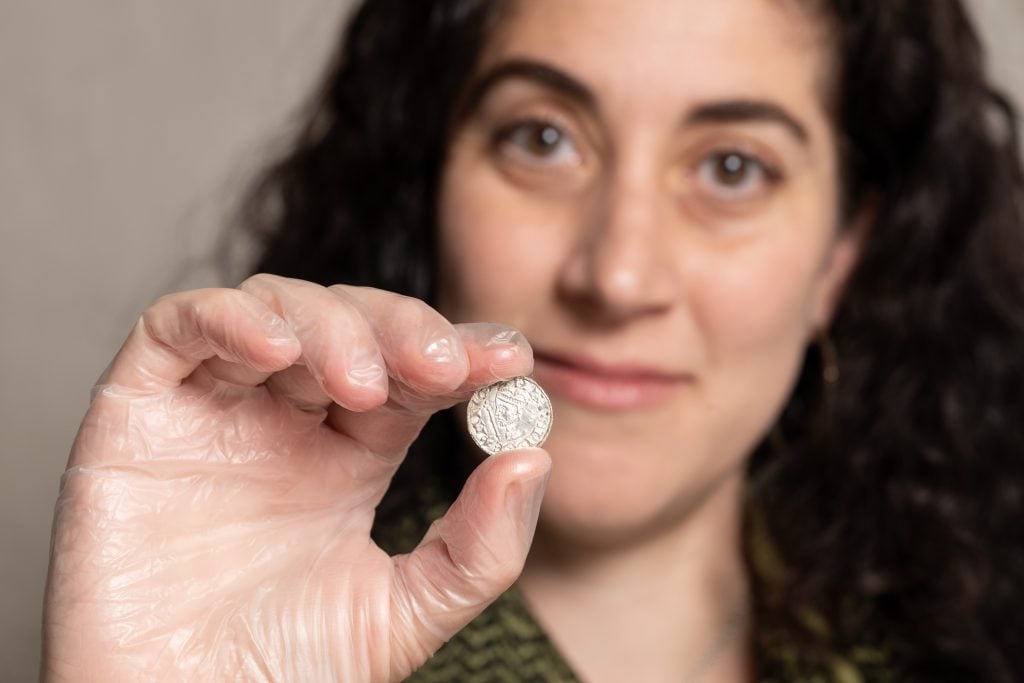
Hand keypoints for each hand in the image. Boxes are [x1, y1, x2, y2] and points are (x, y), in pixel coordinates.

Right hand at [42, 275, 549, 681]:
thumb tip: (532, 458)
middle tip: (443, 365)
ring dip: (328, 326)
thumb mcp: (404, 614)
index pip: (409, 371)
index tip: (509, 361)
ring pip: (274, 309)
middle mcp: (284, 420)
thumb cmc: (282, 675)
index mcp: (348, 455)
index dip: (459, 351)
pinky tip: (276, 351)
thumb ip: (479, 548)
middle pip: (349, 324)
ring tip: (362, 382)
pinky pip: (175, 329)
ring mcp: (213, 409)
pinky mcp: (137, 412)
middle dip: (401, 331)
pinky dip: (227, 320)